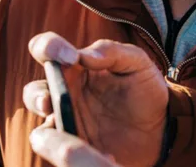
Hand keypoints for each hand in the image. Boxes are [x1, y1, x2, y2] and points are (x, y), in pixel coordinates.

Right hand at [23, 33, 168, 166]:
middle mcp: (66, 93)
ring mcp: (68, 121)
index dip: (49, 47)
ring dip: (46, 127)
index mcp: (76, 66)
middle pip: (34, 91)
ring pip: (39, 124)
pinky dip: (64, 148)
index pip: (48, 49)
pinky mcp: (76, 146)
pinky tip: (92, 148)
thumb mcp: (138, 64)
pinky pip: (57, 149)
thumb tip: (84, 55)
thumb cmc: (145, 91)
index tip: (70, 57)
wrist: (161, 129)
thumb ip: (112, 51)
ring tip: (61, 123)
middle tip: (51, 101)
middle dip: (37, 96)